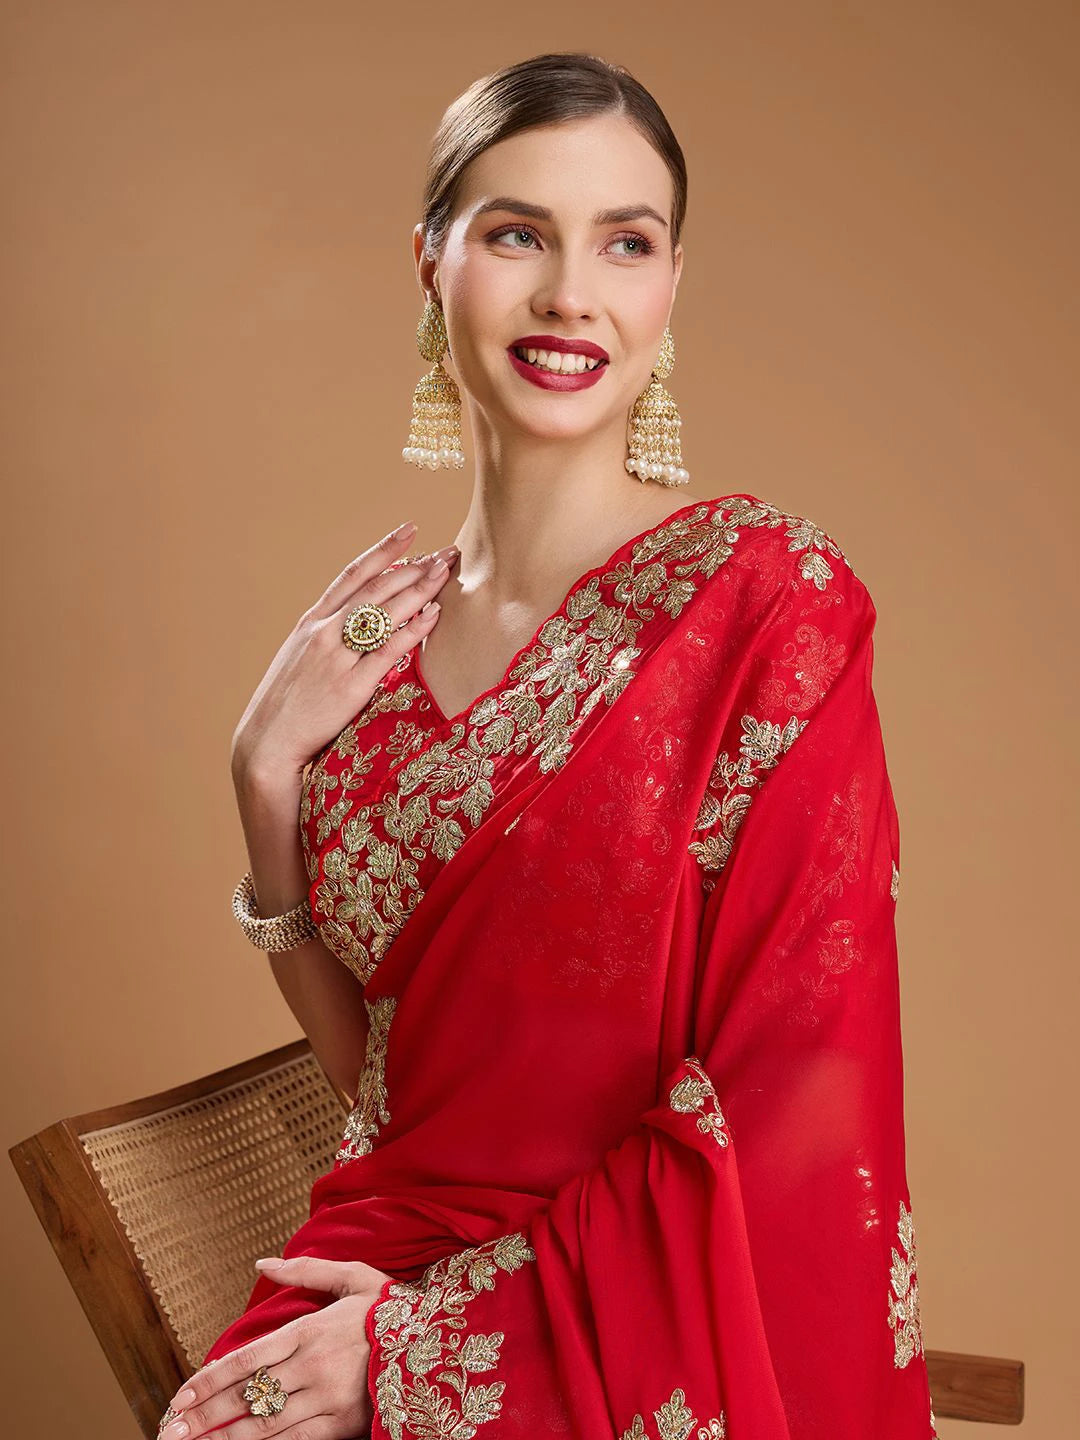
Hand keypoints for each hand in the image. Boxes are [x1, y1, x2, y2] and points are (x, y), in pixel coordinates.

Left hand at [159, 1255, 393, 1439]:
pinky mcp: (340, 1426)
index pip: (247, 1358)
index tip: (179, 1394)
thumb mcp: (352, 1277)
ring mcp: (325, 1401)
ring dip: (221, 1437)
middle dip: (203, 1414)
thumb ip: (305, 1270)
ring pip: (262, 1425)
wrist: (440, 1345)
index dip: (209, 1379)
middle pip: (247, 1396)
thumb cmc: (391, 1309)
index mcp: (311, 1330)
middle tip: (169, 1428)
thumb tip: (262, 1262)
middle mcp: (312, 1368)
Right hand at [230, 521, 458, 787]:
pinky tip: (434, 615)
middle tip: (446, 551)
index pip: (353, 575)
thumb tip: (358, 624)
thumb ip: (326, 639)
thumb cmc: (287, 707)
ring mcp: (335, 658)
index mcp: (311, 623)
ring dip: (418, 588)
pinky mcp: (350, 687)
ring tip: (445, 571)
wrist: (266, 744)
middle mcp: (323, 633)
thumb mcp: (300, 660)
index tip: (410, 530)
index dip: (383, 550)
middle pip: (376, 588)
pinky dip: (412, 630)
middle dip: (413, 566)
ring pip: (383, 612)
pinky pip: (387, 651)